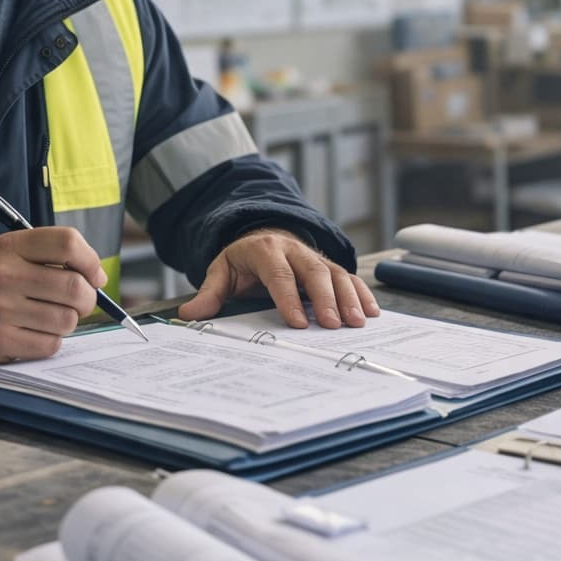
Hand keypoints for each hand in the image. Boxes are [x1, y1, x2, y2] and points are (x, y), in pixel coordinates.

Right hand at [0, 227, 104, 368]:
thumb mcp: (5, 257)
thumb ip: (47, 258)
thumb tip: (97, 279)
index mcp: (9, 247)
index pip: (67, 242)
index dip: (91, 261)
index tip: (95, 277)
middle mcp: (3, 274)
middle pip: (75, 287)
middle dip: (87, 300)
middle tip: (79, 304)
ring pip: (66, 320)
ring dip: (65, 324)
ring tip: (45, 320)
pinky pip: (49, 344)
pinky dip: (48, 343)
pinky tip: (30, 335)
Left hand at [178, 228, 380, 329]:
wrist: (262, 236)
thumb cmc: (242, 262)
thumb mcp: (221, 272)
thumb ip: (210, 294)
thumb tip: (189, 314)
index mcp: (266, 250)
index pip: (279, 274)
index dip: (288, 297)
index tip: (297, 322)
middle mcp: (295, 250)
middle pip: (314, 271)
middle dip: (326, 298)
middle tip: (334, 324)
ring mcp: (315, 257)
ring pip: (337, 273)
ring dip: (350, 298)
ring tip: (358, 323)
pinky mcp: (329, 266)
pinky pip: (350, 277)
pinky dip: (362, 293)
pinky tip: (371, 312)